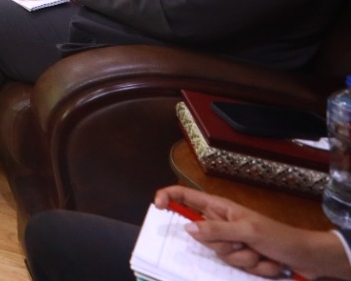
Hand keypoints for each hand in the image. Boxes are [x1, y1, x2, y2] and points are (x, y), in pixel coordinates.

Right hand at [155, 186, 350, 278]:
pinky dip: (254, 267)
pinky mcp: (242, 257)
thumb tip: (187, 228)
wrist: (306, 257)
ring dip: (244, 259)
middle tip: (243, 242)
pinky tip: (267, 261)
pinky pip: (235, 266)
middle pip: (201, 235)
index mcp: (220, 207)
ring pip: (220, 254)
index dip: (168, 196)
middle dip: (224, 245)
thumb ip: (216, 230)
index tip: (157, 207)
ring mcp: (232, 241)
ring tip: (261, 253)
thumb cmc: (278, 236)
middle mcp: (222, 223)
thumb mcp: (246, 230)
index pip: (186, 195)